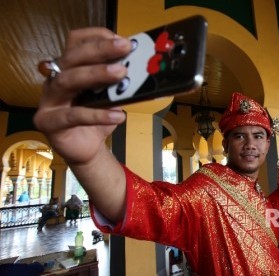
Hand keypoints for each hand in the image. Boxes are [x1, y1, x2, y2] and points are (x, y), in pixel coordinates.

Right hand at [34, 27, 131, 165]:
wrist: (88, 149)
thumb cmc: (99, 118)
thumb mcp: (112, 96)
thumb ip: (119, 82)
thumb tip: (140, 67)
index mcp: (69, 68)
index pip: (76, 41)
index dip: (96, 37)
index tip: (120, 39)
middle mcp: (55, 79)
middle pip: (72, 57)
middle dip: (100, 50)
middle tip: (124, 47)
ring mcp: (49, 100)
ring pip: (67, 80)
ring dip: (96, 74)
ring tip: (121, 73)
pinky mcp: (49, 122)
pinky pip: (73, 115)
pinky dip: (98, 114)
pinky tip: (118, 115)